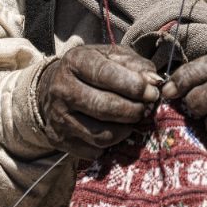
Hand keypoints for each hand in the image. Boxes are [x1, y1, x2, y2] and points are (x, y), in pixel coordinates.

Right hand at [37, 44, 161, 158]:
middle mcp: (62, 89)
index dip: (133, 86)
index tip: (152, 92)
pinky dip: (110, 144)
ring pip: (101, 134)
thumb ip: (135, 64)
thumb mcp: (110, 56)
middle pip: (104, 107)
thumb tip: (154, 81)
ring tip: (132, 119)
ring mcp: (58, 117)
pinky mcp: (57, 139)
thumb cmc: (90, 68)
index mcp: (75, 61)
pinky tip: (114, 129)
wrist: (52, 87)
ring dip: (125, 129)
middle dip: (133, 110)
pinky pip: (93, 150)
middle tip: (146, 109)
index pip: (106, 75)